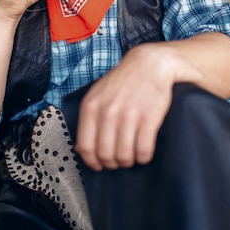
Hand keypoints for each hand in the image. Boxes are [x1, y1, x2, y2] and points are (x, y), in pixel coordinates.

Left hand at [75, 44, 174, 170]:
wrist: (149, 65)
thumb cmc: (123, 81)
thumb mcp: (97, 95)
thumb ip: (88, 119)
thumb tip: (81, 148)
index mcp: (91, 107)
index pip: (86, 147)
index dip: (93, 162)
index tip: (99, 165)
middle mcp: (108, 112)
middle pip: (106, 155)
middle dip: (112, 163)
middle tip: (118, 160)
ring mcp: (129, 116)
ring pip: (124, 156)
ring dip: (128, 161)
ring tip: (131, 156)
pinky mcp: (149, 118)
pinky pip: (143, 150)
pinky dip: (143, 157)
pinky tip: (144, 153)